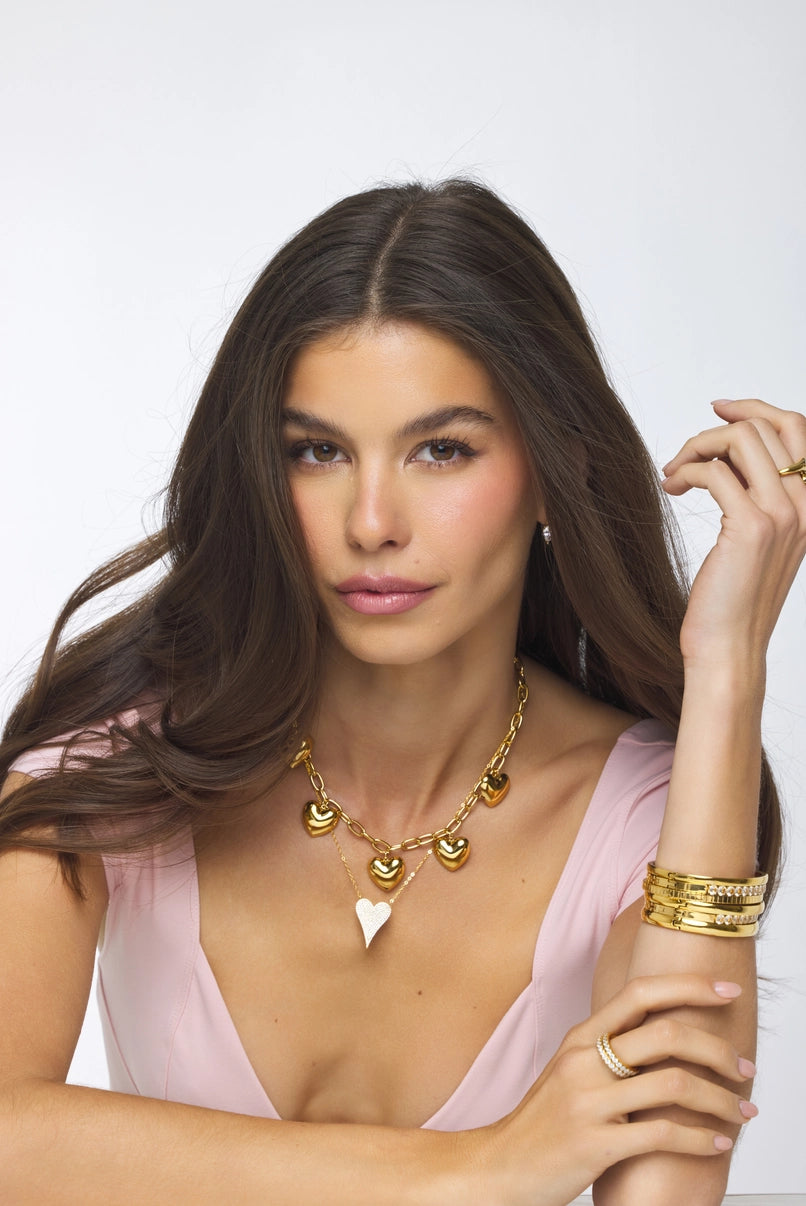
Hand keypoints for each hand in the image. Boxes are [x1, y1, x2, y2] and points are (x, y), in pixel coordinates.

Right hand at [463, 975, 754, 1205]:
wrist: (499, 1167)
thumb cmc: (542, 1123)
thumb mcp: (570, 1072)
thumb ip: (609, 1050)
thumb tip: (664, 1036)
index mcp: (580, 1038)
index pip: (640, 992)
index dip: (689, 986)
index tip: (726, 991)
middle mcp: (584, 1061)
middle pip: (666, 1034)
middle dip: (717, 1049)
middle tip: (744, 1067)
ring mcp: (588, 1102)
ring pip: (674, 1085)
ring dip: (721, 1099)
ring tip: (741, 1111)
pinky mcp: (595, 1145)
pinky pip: (663, 1135)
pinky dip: (702, 1139)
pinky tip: (718, 1143)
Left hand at [661, 398, 805, 668]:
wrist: (729, 647)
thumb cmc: (734, 599)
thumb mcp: (756, 539)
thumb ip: (755, 496)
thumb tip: (727, 454)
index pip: (798, 429)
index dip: (755, 408)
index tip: (717, 409)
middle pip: (765, 426)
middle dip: (715, 429)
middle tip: (684, 454)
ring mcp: (783, 515)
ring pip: (741, 439)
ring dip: (697, 446)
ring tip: (673, 475)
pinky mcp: (750, 527)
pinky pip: (715, 473)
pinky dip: (686, 472)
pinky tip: (672, 489)